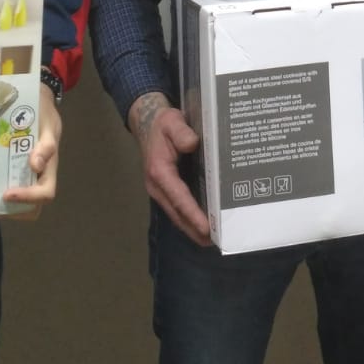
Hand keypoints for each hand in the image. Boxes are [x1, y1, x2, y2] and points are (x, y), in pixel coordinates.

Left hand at [4, 83, 61, 212]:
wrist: (39, 101)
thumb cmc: (44, 114)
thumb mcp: (49, 125)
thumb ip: (46, 145)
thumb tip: (36, 165)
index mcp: (50, 167)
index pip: (45, 193)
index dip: (28, 198)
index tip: (7, 193)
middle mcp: (39, 176)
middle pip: (33, 207)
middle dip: (14, 209)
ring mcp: (28, 175)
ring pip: (21, 203)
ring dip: (4, 206)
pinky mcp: (16, 170)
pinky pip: (10, 188)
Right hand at [128, 92, 209, 245]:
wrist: (148, 124)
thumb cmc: (163, 124)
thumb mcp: (172, 121)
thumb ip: (181, 132)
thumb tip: (192, 143)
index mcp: (160, 171)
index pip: (178, 197)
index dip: (192, 213)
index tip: (206, 227)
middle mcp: (158, 186)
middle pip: (177, 213)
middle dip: (194, 229)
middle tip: (215, 242)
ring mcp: (161, 191)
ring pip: (177, 214)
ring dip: (192, 228)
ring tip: (212, 240)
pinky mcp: (166, 190)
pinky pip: (178, 209)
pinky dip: (189, 219)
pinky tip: (204, 225)